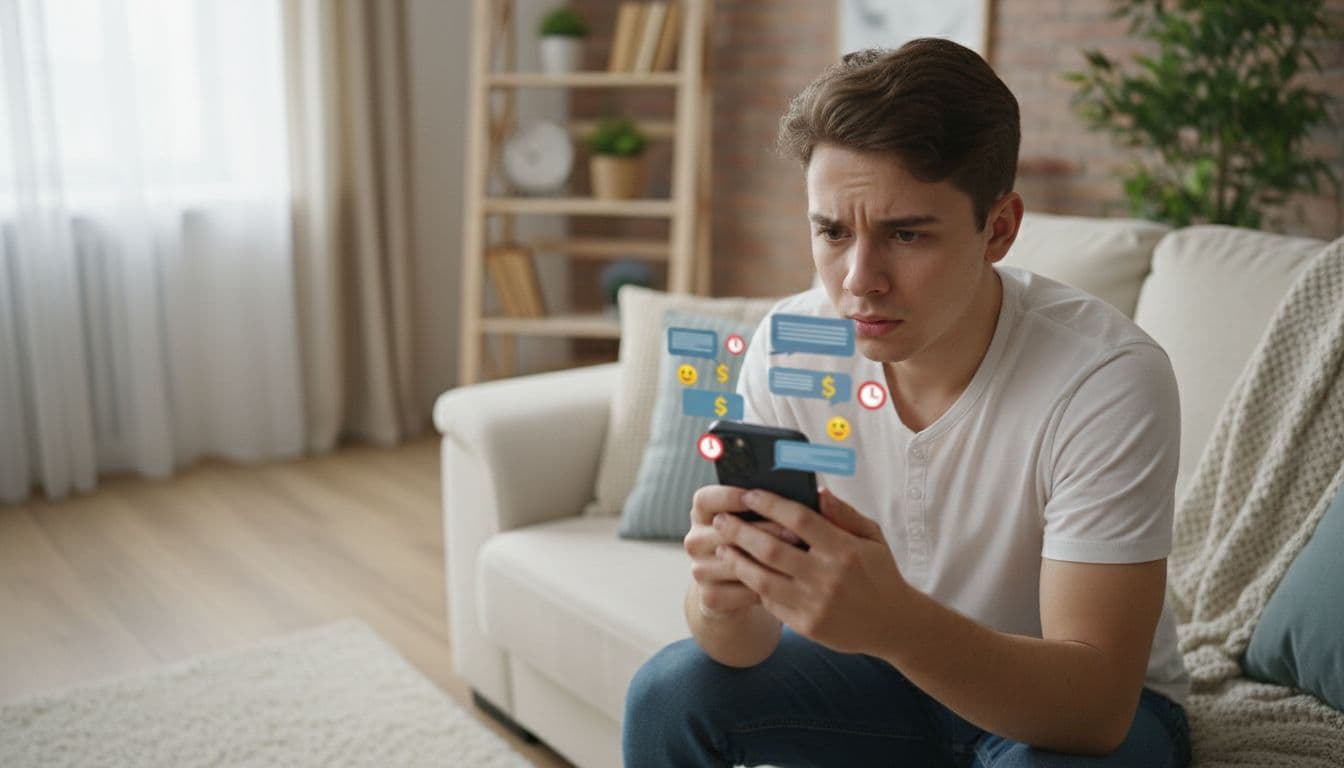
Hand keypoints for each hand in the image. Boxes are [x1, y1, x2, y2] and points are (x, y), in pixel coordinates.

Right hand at [685, 485, 802, 618]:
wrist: (736, 584)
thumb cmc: (759, 540)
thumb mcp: (761, 517)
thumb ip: (781, 502)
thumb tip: (822, 494)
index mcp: (702, 512)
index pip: (705, 499)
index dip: (728, 496)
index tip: (754, 497)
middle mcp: (695, 540)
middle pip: (724, 531)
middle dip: (762, 530)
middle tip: (794, 532)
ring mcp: (699, 570)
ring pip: (735, 563)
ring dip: (768, 561)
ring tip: (798, 558)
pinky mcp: (710, 596)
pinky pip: (741, 590)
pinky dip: (766, 587)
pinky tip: (788, 582)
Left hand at [712, 487, 909, 653]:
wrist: (894, 624)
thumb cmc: (880, 573)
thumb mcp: (872, 537)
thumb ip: (844, 514)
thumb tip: (817, 491)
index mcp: (844, 549)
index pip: (798, 519)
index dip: (769, 504)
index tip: (749, 494)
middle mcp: (828, 577)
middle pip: (771, 549)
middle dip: (739, 531)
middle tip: (721, 520)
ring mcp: (816, 604)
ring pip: (762, 579)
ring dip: (737, 561)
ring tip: (722, 547)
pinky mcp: (808, 626)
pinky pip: (771, 603)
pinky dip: (754, 586)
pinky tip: (743, 572)